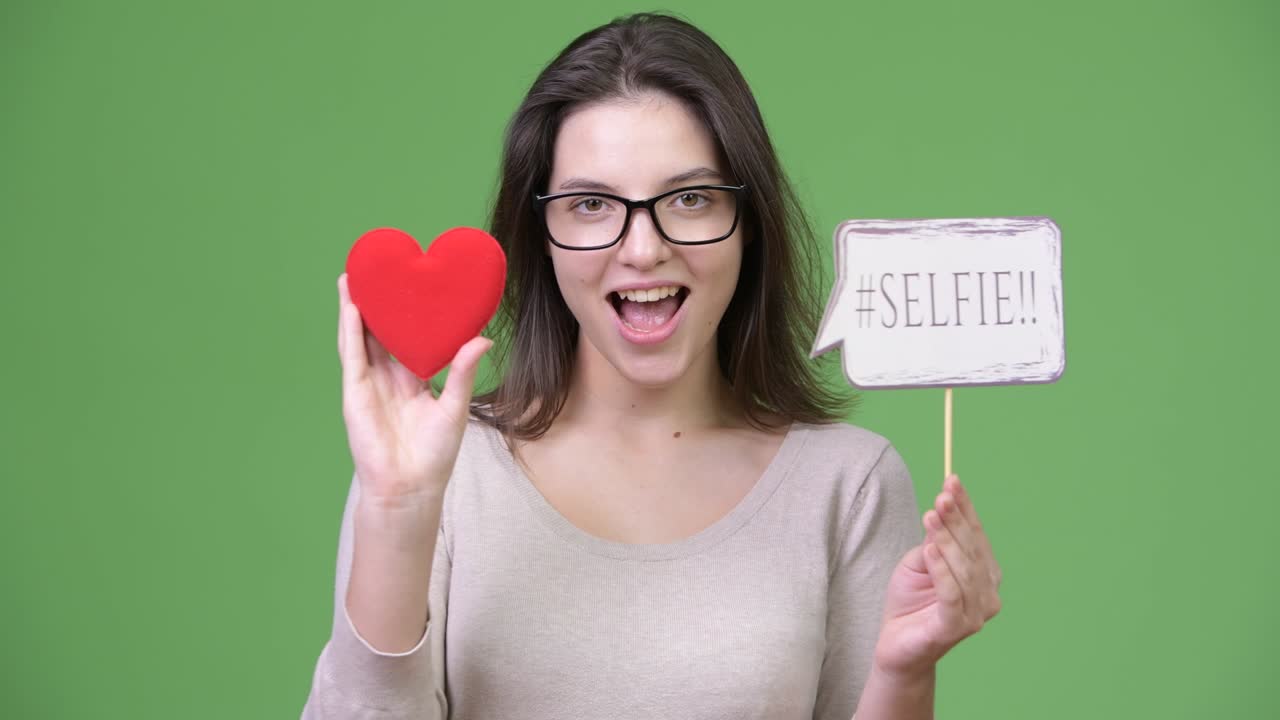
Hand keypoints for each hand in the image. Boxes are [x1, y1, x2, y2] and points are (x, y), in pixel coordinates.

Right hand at [337, 273, 491, 507]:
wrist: (410, 487)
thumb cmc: (433, 454)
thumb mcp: (455, 406)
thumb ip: (463, 372)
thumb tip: (483, 340)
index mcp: (413, 380)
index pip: (408, 339)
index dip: (407, 314)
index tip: (410, 286)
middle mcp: (389, 378)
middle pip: (380, 332)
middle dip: (377, 303)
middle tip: (378, 270)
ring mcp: (369, 383)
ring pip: (360, 337)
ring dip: (356, 308)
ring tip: (354, 277)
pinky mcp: (355, 393)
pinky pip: (352, 355)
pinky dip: (350, 330)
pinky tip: (351, 307)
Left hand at [872, 475, 1002, 677]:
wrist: (896, 646)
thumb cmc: (910, 601)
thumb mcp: (918, 562)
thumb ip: (933, 541)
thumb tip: (941, 509)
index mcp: (984, 574)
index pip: (976, 534)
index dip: (965, 507)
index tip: (952, 479)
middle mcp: (987, 594)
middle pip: (972, 549)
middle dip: (956, 520)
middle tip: (940, 497)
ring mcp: (975, 614)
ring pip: (963, 569)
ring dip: (946, 540)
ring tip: (930, 517)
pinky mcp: (954, 628)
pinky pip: (951, 594)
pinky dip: (941, 570)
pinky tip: (929, 549)